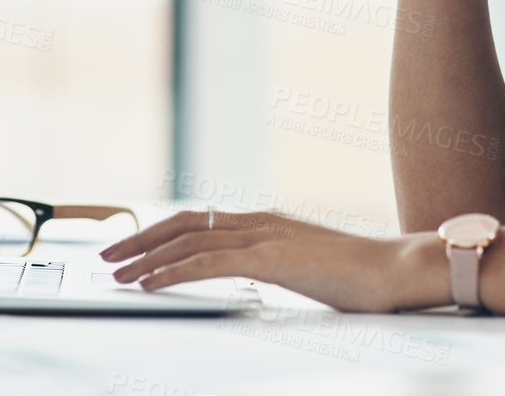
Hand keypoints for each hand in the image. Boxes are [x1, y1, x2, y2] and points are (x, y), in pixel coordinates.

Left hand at [100, 209, 450, 312]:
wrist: (398, 272)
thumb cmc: (362, 279)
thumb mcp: (307, 270)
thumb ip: (278, 269)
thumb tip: (259, 280)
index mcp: (266, 223)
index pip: (199, 221)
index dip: (159, 232)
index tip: (131, 247)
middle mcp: (259, 222)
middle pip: (183, 223)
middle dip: (139, 238)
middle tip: (106, 254)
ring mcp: (264, 236)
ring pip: (188, 240)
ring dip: (145, 256)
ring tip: (116, 271)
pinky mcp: (270, 258)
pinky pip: (208, 264)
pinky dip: (172, 271)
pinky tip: (149, 283)